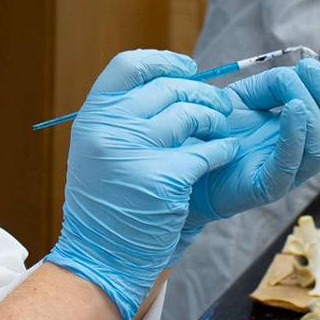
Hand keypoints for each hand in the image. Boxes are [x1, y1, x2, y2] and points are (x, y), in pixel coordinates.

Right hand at [43, 50, 241, 319]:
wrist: (101, 258)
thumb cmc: (106, 204)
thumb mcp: (99, 151)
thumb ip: (123, 118)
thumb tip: (170, 80)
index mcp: (92, 117)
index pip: (128, 66)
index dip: (161, 62)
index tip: (187, 68)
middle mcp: (109, 128)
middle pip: (167, 88)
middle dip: (200, 93)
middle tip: (220, 105)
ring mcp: (135, 152)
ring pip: (191, 114)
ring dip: (213, 120)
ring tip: (220, 129)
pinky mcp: (164, 178)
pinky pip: (208, 151)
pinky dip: (222, 151)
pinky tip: (226, 154)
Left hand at [181, 29, 319, 244]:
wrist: (184, 167)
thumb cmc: (216, 132)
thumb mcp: (244, 97)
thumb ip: (272, 83)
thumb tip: (299, 68)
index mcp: (304, 126)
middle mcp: (305, 148)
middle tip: (307, 67)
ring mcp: (290, 170)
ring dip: (315, 109)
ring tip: (296, 86)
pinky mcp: (269, 186)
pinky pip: (292, 161)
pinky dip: (297, 132)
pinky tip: (294, 108)